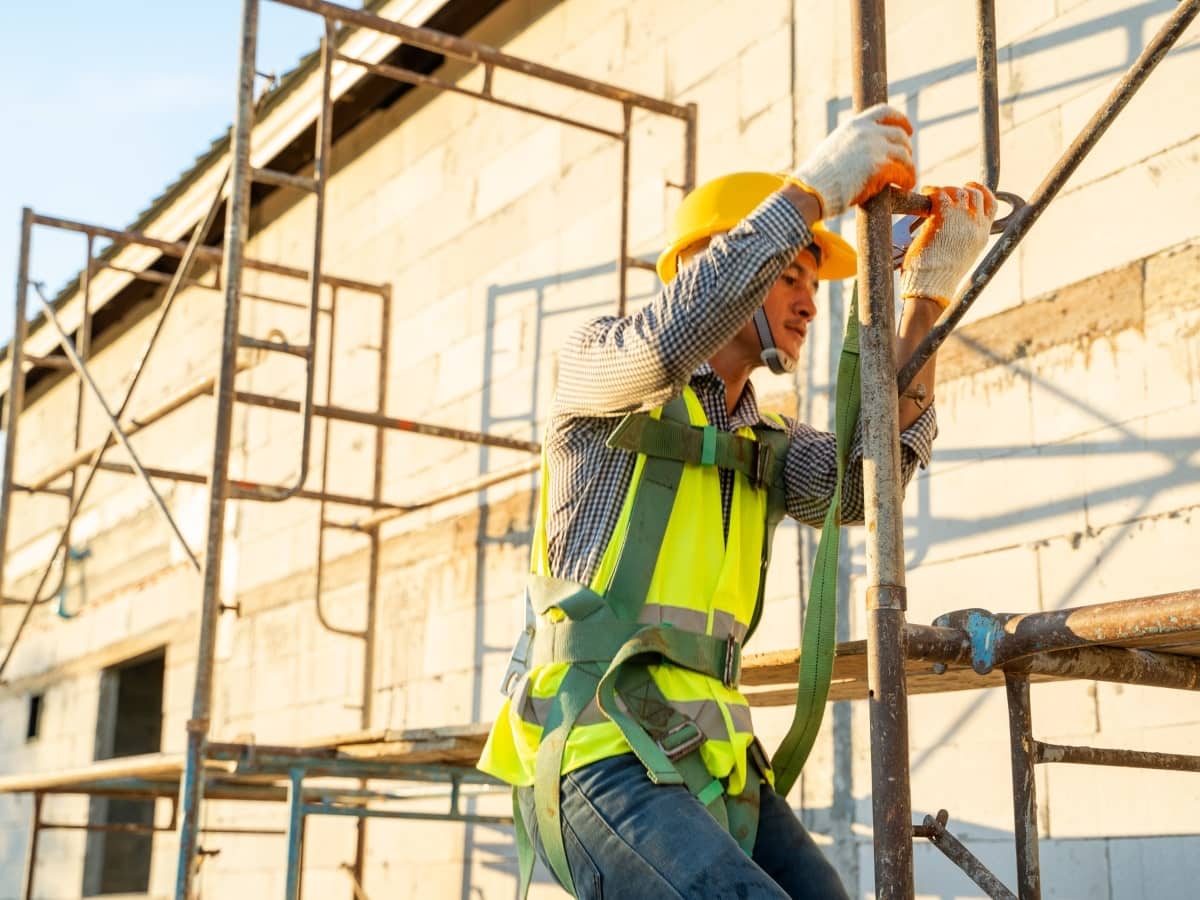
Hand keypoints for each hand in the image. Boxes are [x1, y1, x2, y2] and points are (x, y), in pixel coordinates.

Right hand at [789, 103, 915, 219]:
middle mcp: (866, 131)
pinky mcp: (879, 166)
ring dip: (909, 167)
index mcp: (854, 125)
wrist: (811, 191)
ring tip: (909, 180)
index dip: (900, 120)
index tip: (908, 130)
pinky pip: (903, 171)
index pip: (884, 112)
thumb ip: (851, 147)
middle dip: (906, 149)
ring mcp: (874, 147)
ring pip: (904, 154)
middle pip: (899, 135)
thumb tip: (863, 158)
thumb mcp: (834, 151)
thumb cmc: (817, 179)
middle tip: (906, 164)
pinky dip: (908, 179)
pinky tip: (906, 186)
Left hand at [900, 182, 995, 307]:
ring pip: (958, 192)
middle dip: (962, 190)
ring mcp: (960, 220)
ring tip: (934, 194)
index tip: (972, 188)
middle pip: (975, 195)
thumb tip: (951, 233)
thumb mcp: (960, 258)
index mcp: (982, 236)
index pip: (991, 205)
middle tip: (947, 192)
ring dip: (946, 190)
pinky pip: (940, 193)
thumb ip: (961, 241)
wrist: (931, 286)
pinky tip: (925, 193)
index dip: (982, 193)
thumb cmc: (938, 278)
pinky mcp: (943, 217)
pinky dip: (932, 190)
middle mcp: (975, 226)